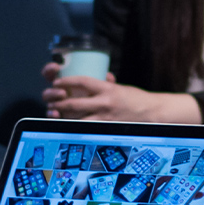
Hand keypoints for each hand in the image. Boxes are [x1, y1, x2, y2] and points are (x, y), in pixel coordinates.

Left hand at [43, 70, 201, 123]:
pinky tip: (64, 125)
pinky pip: (84, 128)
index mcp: (107, 89)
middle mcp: (104, 103)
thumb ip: (108, 83)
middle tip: (51, 100)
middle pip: (74, 103)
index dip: (66, 81)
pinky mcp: (105, 128)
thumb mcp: (121, 87)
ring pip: (76, 118)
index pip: (82, 81)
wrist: (152, 114)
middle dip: (58, 102)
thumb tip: (102, 76)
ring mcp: (104, 118)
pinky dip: (73, 126)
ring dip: (62, 116)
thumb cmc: (136, 99)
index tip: (57, 81)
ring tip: (53, 113)